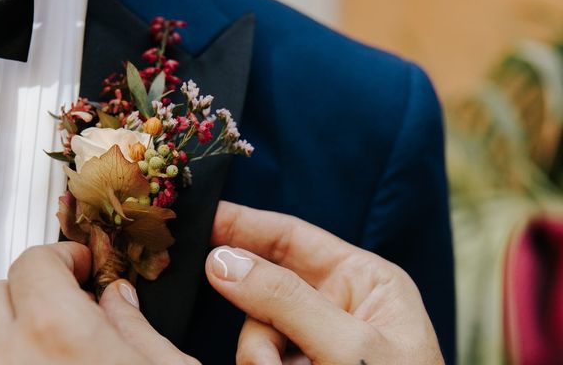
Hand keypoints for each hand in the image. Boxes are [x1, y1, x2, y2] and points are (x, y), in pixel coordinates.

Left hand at [0, 242, 197, 363]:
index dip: (62, 257)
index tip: (83, 267)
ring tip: (45, 343)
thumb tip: (118, 299)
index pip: (33, 262)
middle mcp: (7, 360)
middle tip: (65, 302)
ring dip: (6, 328)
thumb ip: (136, 325)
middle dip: (29, 288)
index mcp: (59, 333)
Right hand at [206, 201, 443, 364]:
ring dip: (258, 350)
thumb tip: (222, 261)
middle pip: (270, 279)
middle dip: (249, 296)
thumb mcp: (350, 347)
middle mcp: (338, 301)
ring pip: (259, 325)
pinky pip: (263, 356)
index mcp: (363, 278)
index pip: (293, 236)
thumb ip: (286, 300)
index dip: (246, 223)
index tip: (203, 216)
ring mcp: (317, 336)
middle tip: (217, 288)